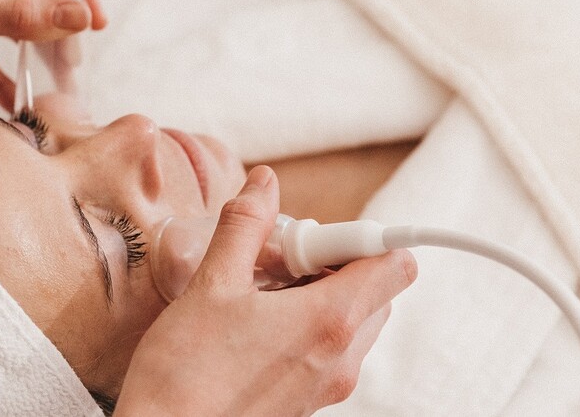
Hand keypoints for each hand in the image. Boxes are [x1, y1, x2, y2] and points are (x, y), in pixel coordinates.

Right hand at [115, 167, 416, 415]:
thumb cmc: (186, 372)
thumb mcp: (211, 284)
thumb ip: (245, 226)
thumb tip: (265, 185)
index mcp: (329, 321)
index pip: (393, 264)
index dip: (357, 237)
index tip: (307, 236)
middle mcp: (341, 358)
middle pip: (377, 293)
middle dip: (336, 265)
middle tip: (278, 260)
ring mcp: (327, 386)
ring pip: (353, 324)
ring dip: (320, 297)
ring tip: (260, 293)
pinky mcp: (307, 403)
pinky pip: (328, 353)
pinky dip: (305, 329)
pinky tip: (252, 326)